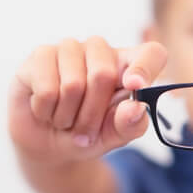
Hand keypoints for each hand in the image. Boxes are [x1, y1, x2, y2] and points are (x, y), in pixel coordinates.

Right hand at [8, 37, 167, 164]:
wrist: (48, 144)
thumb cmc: (87, 134)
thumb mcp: (112, 137)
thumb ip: (129, 125)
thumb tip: (136, 108)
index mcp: (129, 66)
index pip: (151, 53)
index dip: (145, 67)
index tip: (135, 86)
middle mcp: (101, 50)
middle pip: (103, 74)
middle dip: (92, 115)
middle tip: (85, 131)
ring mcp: (69, 48)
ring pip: (72, 84)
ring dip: (67, 117)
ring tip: (64, 119)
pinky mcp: (40, 55)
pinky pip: (46, 89)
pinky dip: (46, 111)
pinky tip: (45, 109)